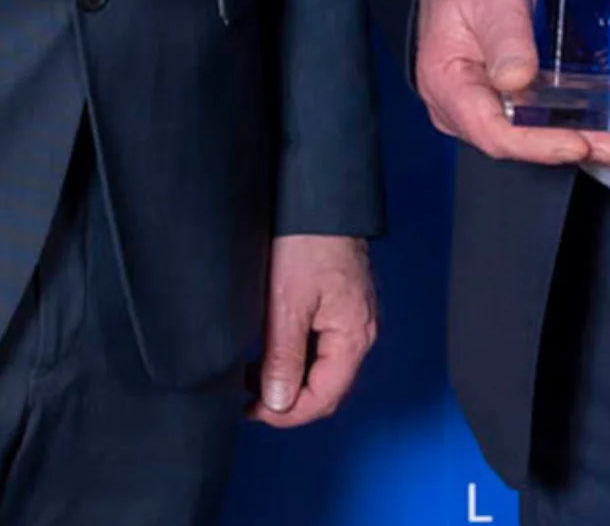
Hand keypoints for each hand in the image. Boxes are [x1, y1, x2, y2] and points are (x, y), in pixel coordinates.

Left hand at [250, 235, 376, 426]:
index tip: (253, 412)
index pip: (325, 398)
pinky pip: (322, 344)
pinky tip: (272, 349)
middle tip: (249, 398)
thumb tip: (278, 403)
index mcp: (354, 337)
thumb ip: (283, 357)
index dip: (288, 414)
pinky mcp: (341, 300)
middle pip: (327, 387)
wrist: (317, 195)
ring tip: (254, 375)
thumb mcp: (287, 304)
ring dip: (291, 377)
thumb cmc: (306, 242)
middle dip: (289, 400)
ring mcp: (352, 315)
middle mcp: (360, 330)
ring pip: (323, 366)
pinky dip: (297, 356)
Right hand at [414, 0, 609, 167]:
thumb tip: (516, 80)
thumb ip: (506, 38)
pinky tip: (599, 125)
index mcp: (445, 83)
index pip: (492, 131)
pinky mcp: (500, 99)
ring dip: (572, 140)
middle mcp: (457, 104)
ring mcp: (479, 105)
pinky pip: (532, 122)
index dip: (537, 144)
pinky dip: (566, 125)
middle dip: (564, 146)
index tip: (578, 143)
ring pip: (526, 136)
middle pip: (513, 141)